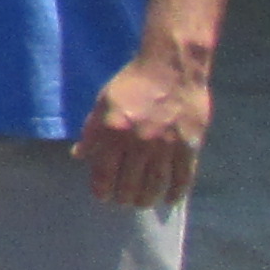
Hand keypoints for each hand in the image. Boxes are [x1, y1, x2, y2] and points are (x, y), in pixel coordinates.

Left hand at [76, 50, 211, 210]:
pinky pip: (183, 177)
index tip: (102, 196)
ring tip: (142, 202)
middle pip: (130, 183)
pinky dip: (176, 192)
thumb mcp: (103, 101)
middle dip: (124, 197)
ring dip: (147, 199)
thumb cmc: (133, 82)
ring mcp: (166, 146)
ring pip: (155, 185)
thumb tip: (79, 155)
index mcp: (114, 132)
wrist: (172, 67)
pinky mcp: (189, 145)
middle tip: (123, 200)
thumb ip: (92, 131)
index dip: (102, 189)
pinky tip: (170, 200)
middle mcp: (139, 143)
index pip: (104, 173)